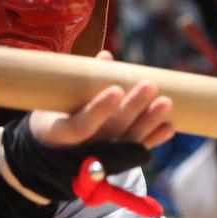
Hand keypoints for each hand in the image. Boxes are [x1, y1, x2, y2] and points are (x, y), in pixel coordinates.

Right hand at [3, 51, 175, 201]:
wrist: (47, 152)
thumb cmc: (51, 117)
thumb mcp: (54, 100)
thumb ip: (81, 80)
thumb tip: (106, 57)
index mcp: (60, 134)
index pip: (81, 125)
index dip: (99, 109)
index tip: (115, 89)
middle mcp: (81, 150)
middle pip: (111, 131)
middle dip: (132, 108)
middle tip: (149, 85)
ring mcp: (99, 157)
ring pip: (127, 142)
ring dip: (149, 122)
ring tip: (166, 103)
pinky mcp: (114, 161)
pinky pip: (136, 151)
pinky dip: (153, 140)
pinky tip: (169, 127)